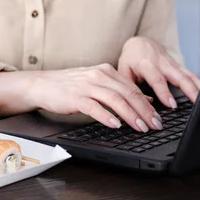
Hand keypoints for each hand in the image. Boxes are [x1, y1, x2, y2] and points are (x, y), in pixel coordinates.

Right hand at [27, 64, 162, 131]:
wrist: (42, 85)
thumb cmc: (69, 86)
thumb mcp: (97, 83)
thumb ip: (119, 89)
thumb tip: (146, 100)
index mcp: (106, 71)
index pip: (133, 88)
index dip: (148, 104)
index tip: (158, 119)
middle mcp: (99, 75)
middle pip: (128, 93)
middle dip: (144, 111)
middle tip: (155, 125)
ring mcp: (86, 85)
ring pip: (115, 100)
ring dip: (130, 115)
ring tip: (140, 127)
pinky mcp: (75, 97)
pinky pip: (94, 107)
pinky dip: (107, 116)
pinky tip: (115, 125)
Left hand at [118, 36, 199, 107]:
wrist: (139, 43)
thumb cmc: (130, 59)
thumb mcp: (124, 72)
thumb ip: (132, 88)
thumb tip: (146, 103)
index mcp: (146, 64)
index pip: (157, 80)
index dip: (164, 92)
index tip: (172, 105)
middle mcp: (162, 63)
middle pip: (179, 76)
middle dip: (189, 90)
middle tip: (197, 103)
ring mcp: (172, 64)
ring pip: (188, 75)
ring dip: (198, 87)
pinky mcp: (178, 66)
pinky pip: (191, 74)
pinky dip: (199, 83)